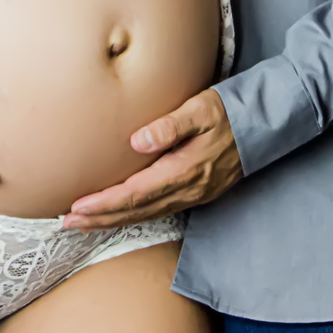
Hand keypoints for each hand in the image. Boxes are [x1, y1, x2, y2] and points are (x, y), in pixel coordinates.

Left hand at [62, 87, 242, 229]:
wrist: (266, 125)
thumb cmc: (231, 111)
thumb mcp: (202, 109)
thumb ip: (170, 125)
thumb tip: (137, 141)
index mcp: (185, 170)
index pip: (135, 193)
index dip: (104, 203)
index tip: (76, 207)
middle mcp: (188, 189)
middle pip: (136, 211)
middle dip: (100, 219)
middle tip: (66, 223)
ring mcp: (194, 195)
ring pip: (146, 215)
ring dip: (113, 221)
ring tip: (84, 223)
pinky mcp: (197, 193)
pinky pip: (158, 210)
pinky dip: (133, 215)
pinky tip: (119, 214)